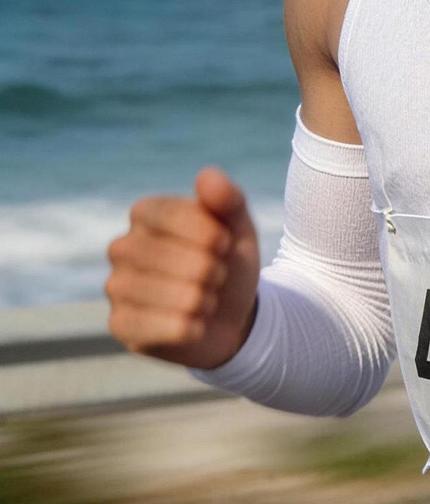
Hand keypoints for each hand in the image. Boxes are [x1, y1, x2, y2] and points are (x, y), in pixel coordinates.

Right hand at [105, 167, 260, 369]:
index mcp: (145, 213)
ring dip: (200, 300)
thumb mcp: (239, 228)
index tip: (226, 245)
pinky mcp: (119, 324)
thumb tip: (207, 175)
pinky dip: (186, 328)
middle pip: (164, 256)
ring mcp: (116, 286)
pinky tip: (197, 325)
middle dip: (208, 270)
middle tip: (218, 277)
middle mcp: (122, 247)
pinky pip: (150, 327)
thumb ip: (228, 199)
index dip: (207, 233)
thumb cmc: (229, 262)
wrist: (231, 315)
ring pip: (158, 293)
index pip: (170, 215)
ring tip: (207, 299)